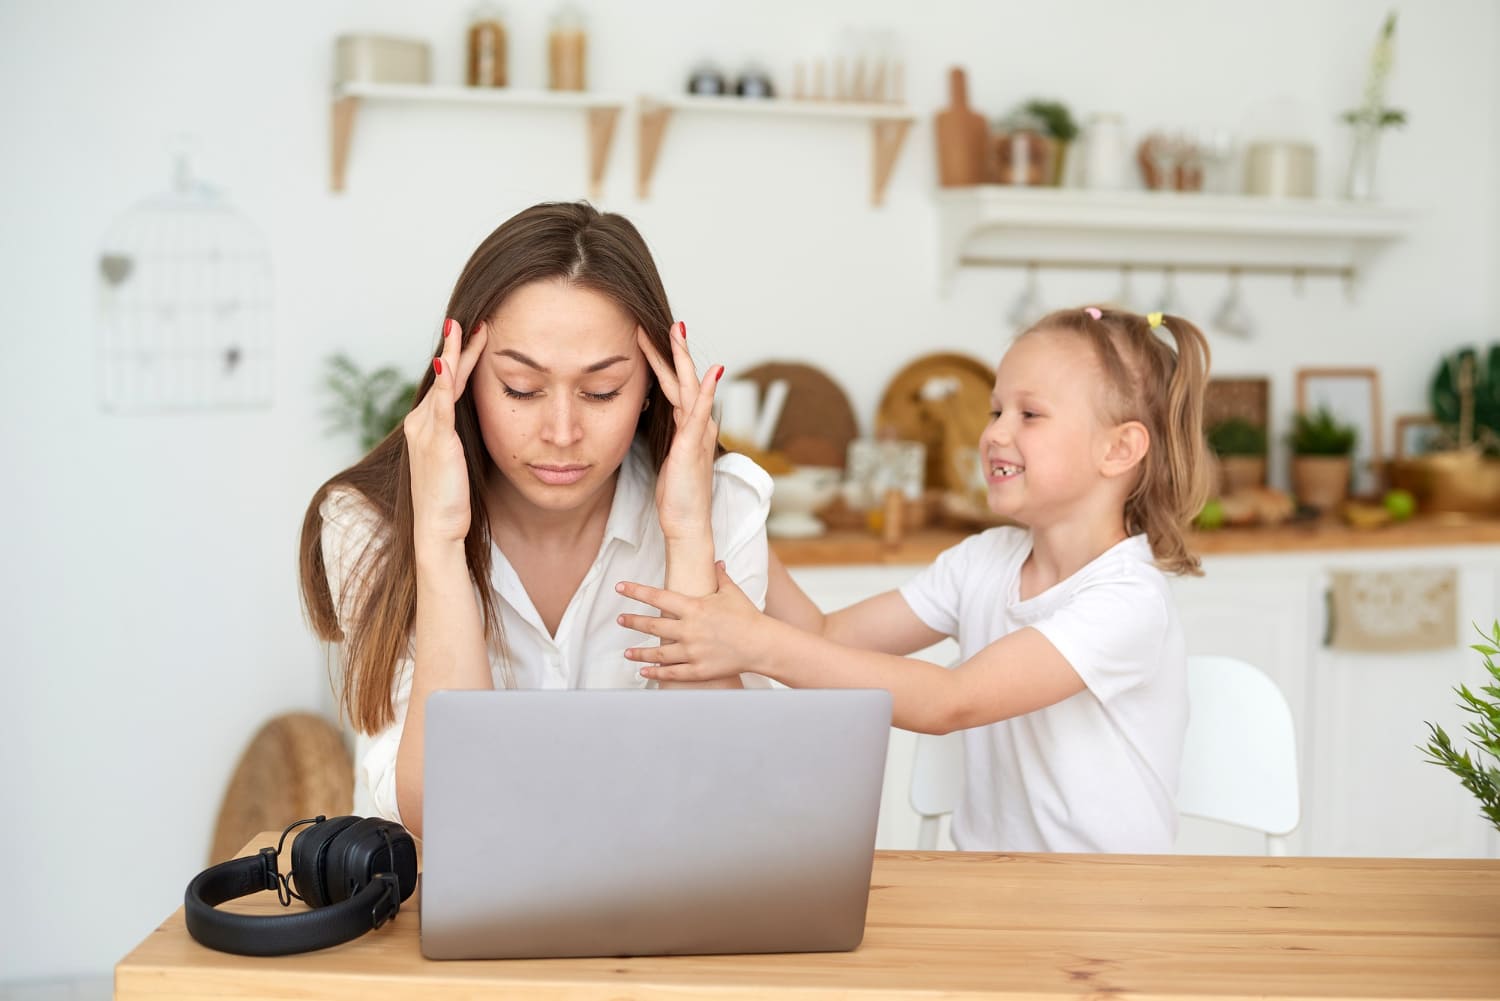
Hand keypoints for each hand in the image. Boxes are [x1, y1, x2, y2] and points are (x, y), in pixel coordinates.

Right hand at [403, 318, 488, 547]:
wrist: (439, 530)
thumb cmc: (452, 501)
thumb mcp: (459, 462)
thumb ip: (463, 438)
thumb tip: (476, 422)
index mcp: (426, 427)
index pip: (447, 385)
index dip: (460, 360)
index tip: (474, 336)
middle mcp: (420, 424)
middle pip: (445, 377)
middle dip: (457, 348)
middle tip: (472, 321)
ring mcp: (425, 431)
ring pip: (444, 384)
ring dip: (454, 355)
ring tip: (464, 328)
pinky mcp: (436, 442)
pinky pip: (443, 405)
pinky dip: (446, 382)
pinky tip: (450, 363)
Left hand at [617, 563, 764, 681]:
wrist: (762, 644)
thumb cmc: (747, 616)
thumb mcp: (732, 592)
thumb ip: (720, 577)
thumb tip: (716, 562)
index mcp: (694, 608)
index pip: (658, 597)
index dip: (636, 591)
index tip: (620, 587)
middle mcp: (689, 630)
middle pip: (652, 625)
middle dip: (633, 622)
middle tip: (620, 620)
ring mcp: (692, 651)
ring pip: (657, 653)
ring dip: (639, 652)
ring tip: (627, 652)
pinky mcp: (698, 670)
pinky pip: (671, 673)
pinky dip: (655, 673)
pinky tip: (645, 671)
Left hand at [637, 323, 722, 541]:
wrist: (687, 523)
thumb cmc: (678, 496)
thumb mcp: (670, 459)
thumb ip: (671, 437)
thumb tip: (663, 420)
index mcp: (688, 427)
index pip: (675, 386)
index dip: (665, 362)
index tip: (650, 338)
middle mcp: (697, 425)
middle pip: (685, 379)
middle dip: (675, 350)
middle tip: (671, 321)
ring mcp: (698, 434)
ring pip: (691, 387)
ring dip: (684, 359)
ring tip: (677, 332)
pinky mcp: (694, 446)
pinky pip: (701, 413)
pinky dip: (706, 391)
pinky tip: (709, 372)